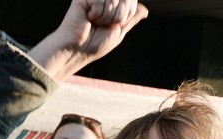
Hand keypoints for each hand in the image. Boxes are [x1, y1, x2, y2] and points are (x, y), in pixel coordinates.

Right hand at [29, 0, 148, 80]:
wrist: (77, 49)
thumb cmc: (95, 43)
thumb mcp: (119, 31)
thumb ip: (131, 18)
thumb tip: (144, 10)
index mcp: (114, 4)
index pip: (132, 1)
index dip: (128, 13)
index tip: (115, 24)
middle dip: (119, 16)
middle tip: (104, 24)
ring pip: (114, 0)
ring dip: (107, 17)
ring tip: (95, 22)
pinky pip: (101, 1)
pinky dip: (97, 14)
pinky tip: (88, 17)